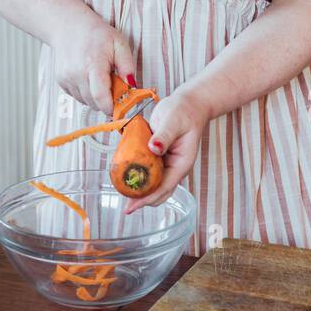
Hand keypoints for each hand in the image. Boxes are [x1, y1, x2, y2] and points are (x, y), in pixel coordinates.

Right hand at [49, 11, 135, 112]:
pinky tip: (88, 78)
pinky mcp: (61, 81)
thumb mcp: (119, 44)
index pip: (100, 96)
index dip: (111, 107)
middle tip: (114, 88)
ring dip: (95, 98)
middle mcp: (76, 73)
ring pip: (85, 102)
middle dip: (106, 102)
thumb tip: (133, 86)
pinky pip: (77, 97)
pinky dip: (85, 93)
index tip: (120, 109)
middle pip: (94, 102)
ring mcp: (66, 78)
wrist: (69, 26)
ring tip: (100, 79)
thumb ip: (127, 65)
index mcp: (93, 64)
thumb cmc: (96, 34)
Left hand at [123, 87, 207, 214]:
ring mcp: (167, 163)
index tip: (131, 206)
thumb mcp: (173, 120)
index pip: (164, 187)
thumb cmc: (184, 111)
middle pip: (159, 192)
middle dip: (142, 199)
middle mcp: (174, 167)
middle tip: (124, 205)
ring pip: (153, 184)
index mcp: (181, 163)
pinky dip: (138, 174)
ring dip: (139, 189)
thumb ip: (164, 135)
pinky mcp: (159, 157)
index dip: (147, 198)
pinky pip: (148, 170)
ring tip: (122, 192)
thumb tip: (154, 147)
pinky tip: (125, 174)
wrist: (188, 104)